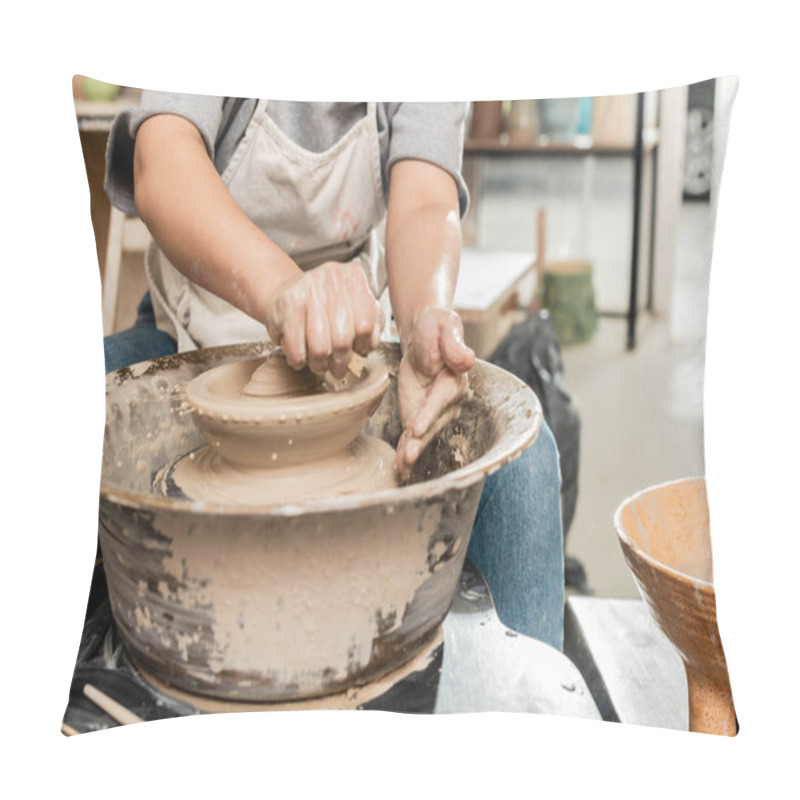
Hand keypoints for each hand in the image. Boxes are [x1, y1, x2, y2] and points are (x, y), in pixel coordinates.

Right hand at [265, 261, 383, 377]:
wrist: (287, 290)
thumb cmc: (325, 304)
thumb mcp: (355, 306)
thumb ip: (372, 322)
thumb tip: (370, 345)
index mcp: (354, 278)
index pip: (366, 326)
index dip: (363, 346)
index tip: (358, 352)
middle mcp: (333, 278)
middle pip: (342, 339)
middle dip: (340, 362)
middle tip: (337, 368)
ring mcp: (309, 289)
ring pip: (319, 347)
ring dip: (319, 364)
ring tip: (319, 365)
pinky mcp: (288, 303)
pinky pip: (296, 347)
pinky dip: (298, 360)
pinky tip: (300, 358)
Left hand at [395, 306, 475, 478]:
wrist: (425, 336)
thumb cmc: (435, 328)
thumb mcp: (442, 327)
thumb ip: (453, 344)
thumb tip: (468, 360)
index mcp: (455, 379)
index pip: (442, 400)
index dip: (429, 414)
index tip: (416, 427)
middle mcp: (449, 402)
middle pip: (433, 424)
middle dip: (420, 440)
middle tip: (408, 454)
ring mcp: (434, 412)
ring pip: (423, 435)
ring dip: (412, 450)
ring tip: (402, 466)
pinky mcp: (420, 417)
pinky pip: (413, 436)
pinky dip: (405, 451)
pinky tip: (399, 467)